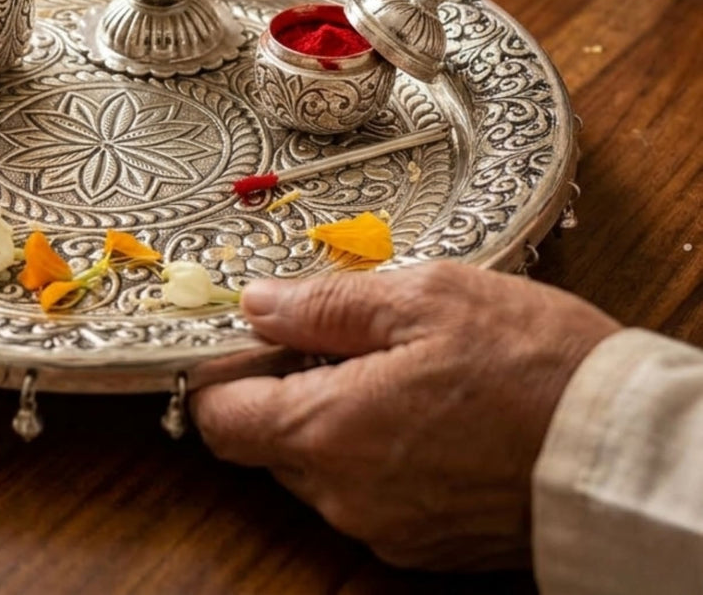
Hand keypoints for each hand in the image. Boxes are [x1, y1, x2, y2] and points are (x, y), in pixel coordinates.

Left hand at [191, 263, 619, 570]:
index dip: (221, 372)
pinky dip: (373, 450)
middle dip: (282, 387)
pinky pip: (366, 492)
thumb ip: (323, 304)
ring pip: (318, 467)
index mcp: (328, 432)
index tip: (250, 334)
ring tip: (393, 365)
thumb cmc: (528, 363)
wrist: (623, 452)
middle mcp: (343, 494)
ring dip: (332, 416)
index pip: (218, 419)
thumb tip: (255, 303)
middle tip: (336, 334)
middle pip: (266, 441)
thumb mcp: (423, 298)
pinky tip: (422, 407)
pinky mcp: (424, 544)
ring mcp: (385, 527)